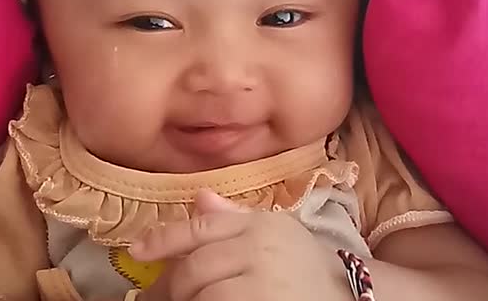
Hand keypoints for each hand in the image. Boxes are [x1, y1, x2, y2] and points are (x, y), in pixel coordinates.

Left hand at [129, 190, 351, 300]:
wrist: (349, 296)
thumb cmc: (307, 266)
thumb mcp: (275, 233)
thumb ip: (234, 217)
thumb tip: (198, 197)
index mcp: (259, 224)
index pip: (202, 227)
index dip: (164, 238)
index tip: (138, 250)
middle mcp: (258, 247)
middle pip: (195, 266)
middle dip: (169, 285)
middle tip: (152, 297)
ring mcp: (260, 281)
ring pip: (201, 294)